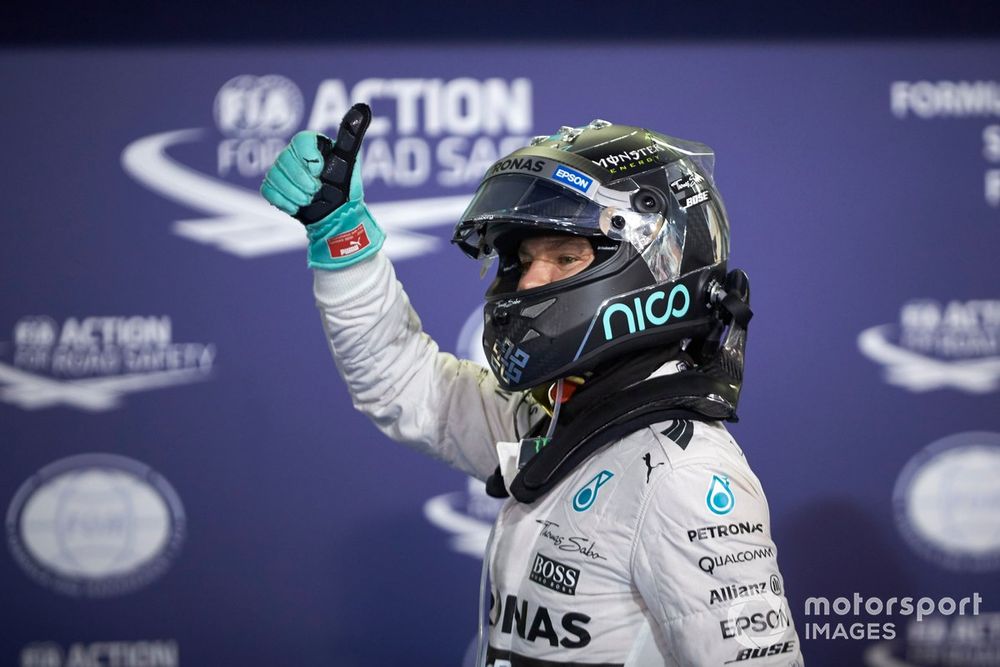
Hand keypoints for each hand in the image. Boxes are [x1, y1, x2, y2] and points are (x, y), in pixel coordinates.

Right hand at [260, 103, 384, 268]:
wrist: (334, 216)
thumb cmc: (343, 187)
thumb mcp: (349, 159)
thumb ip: (351, 134)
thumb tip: (363, 107)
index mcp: (311, 143)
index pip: (300, 142)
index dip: (310, 160)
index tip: (321, 171)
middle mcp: (292, 153)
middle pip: (285, 161)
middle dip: (303, 182)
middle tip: (317, 191)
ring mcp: (280, 169)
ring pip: (275, 176)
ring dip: (295, 193)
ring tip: (309, 200)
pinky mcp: (273, 186)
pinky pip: (268, 190)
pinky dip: (284, 201)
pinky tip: (297, 205)